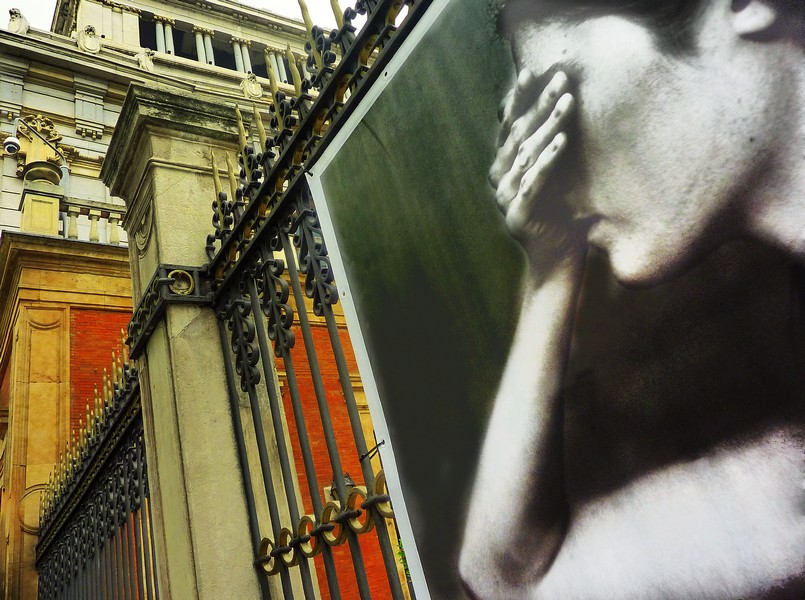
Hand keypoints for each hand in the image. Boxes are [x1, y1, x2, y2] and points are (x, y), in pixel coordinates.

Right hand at [490, 70, 582, 277]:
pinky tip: (563, 141)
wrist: (557, 259)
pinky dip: (548, 161)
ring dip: (548, 126)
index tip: (532, 70)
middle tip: (561, 80)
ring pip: (526, 155)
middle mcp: (500, 179)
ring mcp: (506, 198)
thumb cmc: (561, 212)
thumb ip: (548, 146)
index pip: (509, 126)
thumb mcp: (554, 174)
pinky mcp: (519, 215)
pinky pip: (534, 182)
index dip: (519, 98)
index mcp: (504, 167)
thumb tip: (560, 103)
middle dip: (540, 104)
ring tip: (568, 102)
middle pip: (518, 135)